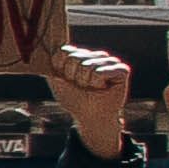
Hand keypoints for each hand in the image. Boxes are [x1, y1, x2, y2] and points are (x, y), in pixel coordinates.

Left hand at [43, 40, 133, 155]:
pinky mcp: (122, 69)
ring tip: (93, 87)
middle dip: (74, 77)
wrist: (90, 116)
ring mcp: (109, 61)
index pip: (64, 51)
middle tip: (82, 86)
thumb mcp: (58, 82)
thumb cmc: (75, 99)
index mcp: (80, 55)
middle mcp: (95, 55)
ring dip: (86, 82)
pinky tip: (103, 88)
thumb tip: (47, 52)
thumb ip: (52, 65)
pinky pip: (100, 72)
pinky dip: (97, 83)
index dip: (61, 69)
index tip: (67, 80)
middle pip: (75, 58)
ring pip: (88, 66)